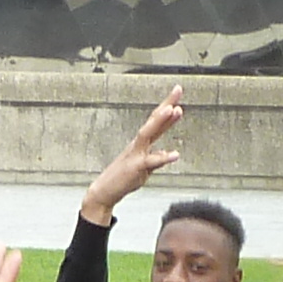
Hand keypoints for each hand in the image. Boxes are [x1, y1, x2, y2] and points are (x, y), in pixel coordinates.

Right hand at [81, 88, 183, 222]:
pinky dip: (163, 158)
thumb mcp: (143, 167)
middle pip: (154, 121)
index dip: (167, 106)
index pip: (156, 121)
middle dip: (166, 104)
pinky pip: (151, 162)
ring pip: (149, 134)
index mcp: (141, 143)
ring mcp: (136, 154)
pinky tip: (175, 155)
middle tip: (178, 89)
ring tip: (174, 109)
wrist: (104, 192)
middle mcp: (139, 144)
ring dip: (161, 121)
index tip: (177, 92)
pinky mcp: (136, 168)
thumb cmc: (122, 179)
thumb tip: (165, 152)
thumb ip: (155, 159)